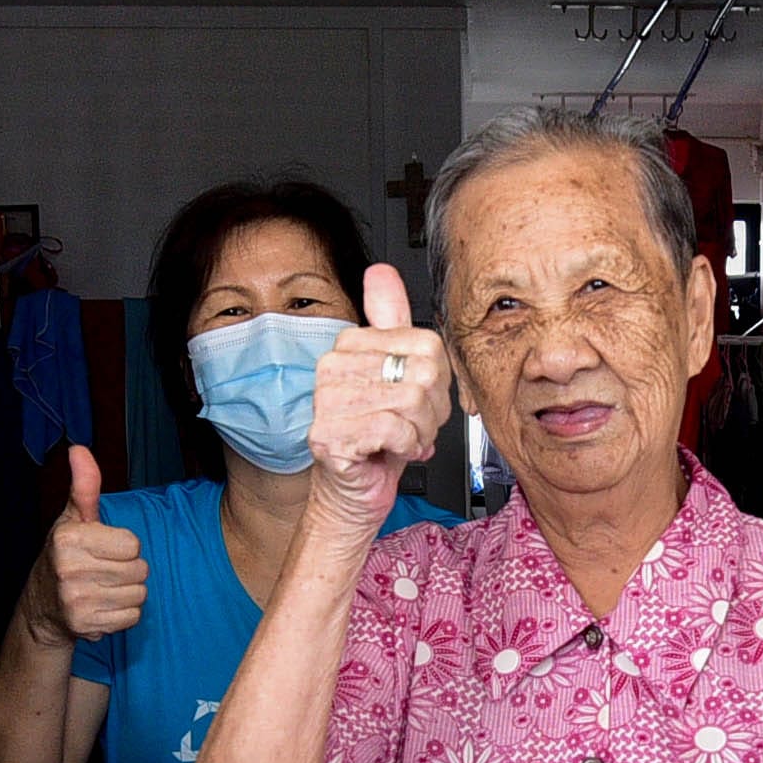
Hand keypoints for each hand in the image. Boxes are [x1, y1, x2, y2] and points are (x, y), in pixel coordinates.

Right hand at [19, 447, 147, 644]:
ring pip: (139, 595)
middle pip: (139, 570)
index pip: (132, 544)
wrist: (42, 607)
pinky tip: (103, 607)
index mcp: (69, 538)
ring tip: (104, 589)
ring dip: (127, 593)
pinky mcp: (85, 625)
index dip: (124, 547)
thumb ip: (84, 486)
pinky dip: (123, 614)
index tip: (104, 549)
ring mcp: (76, 600)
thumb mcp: (73, 518)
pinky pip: (132, 617)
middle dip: (128, 570)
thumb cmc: (64, 555)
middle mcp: (69, 569)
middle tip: (104, 571)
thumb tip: (79, 449)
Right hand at [308, 264, 453, 530]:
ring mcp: (325, 401)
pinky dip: (405, 447)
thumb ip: (392, 322)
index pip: (427, 346)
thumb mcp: (395, 373)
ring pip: (411, 403)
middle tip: (410, 425)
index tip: (417, 400)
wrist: (352, 491)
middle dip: (431, 411)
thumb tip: (381, 272)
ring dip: (419, 432)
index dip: (437, 382)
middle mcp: (332, 367)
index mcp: (350, 346)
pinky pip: (395, 429)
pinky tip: (389, 451)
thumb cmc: (377, 437)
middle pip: (423, 373)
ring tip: (400, 440)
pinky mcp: (329, 434)